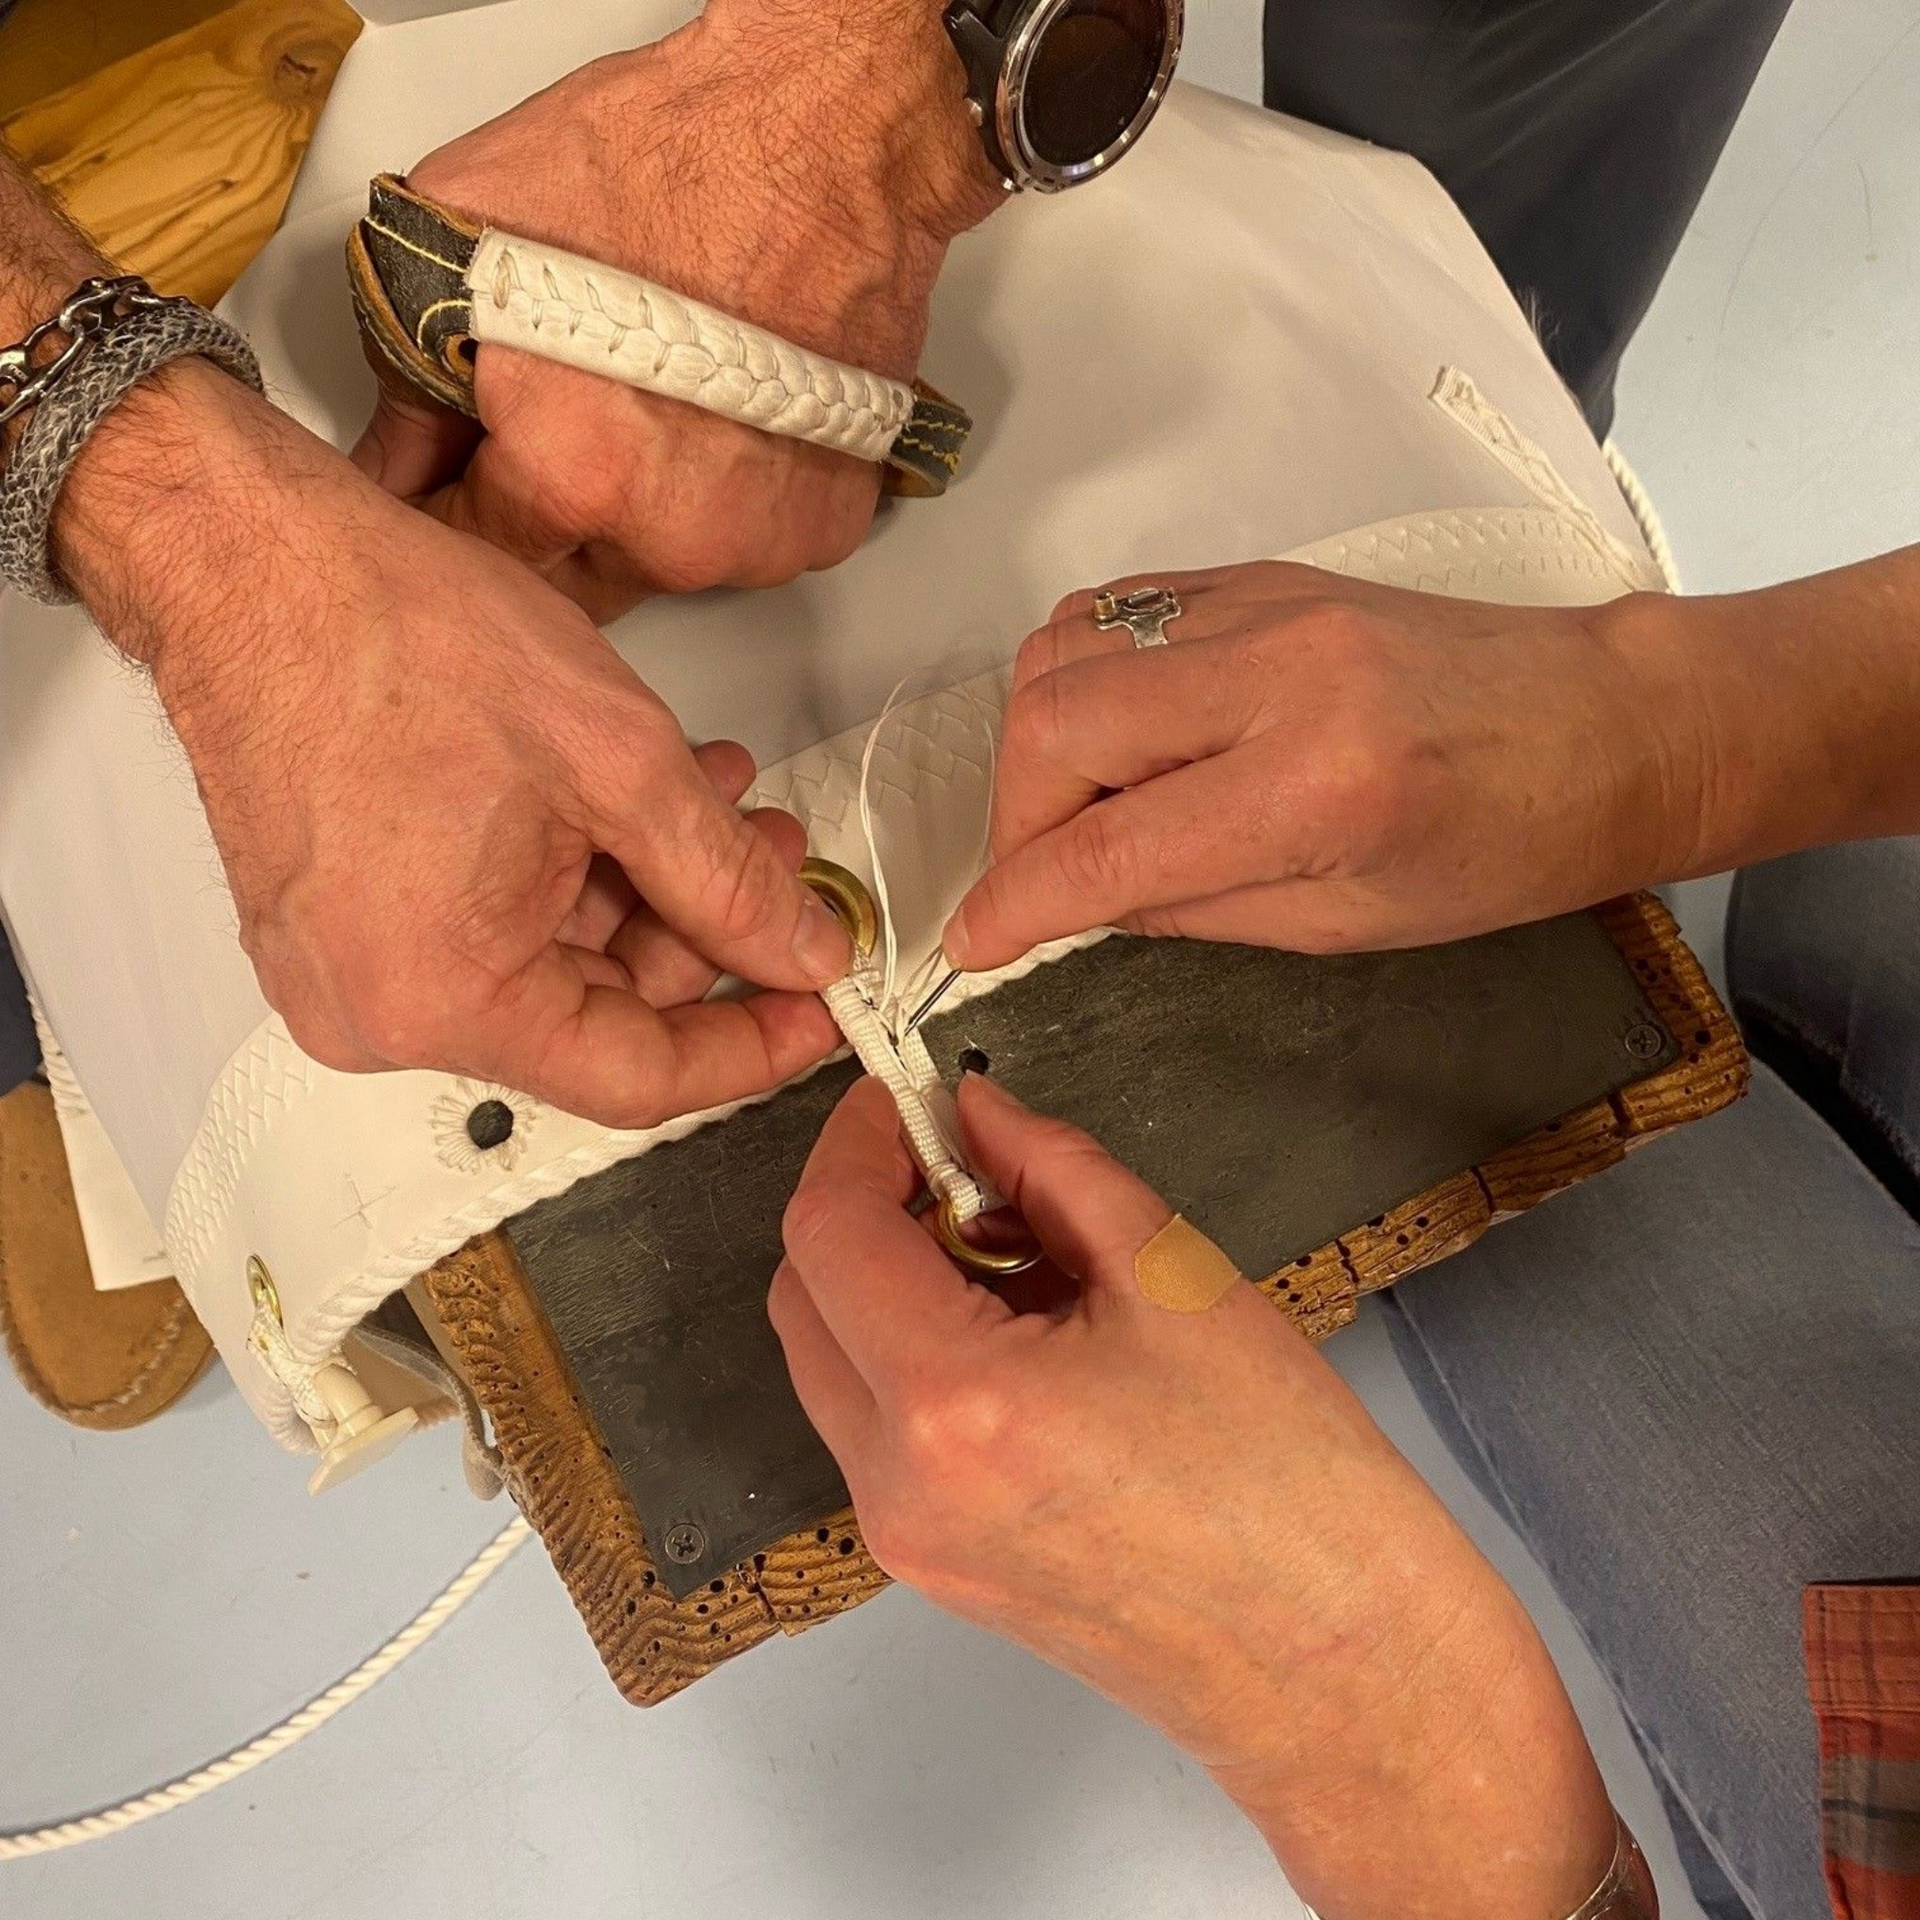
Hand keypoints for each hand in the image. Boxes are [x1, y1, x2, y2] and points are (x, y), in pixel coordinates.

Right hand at [56, 361, 844, 1124]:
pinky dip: (568, 873)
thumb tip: (800, 952)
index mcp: (444, 999)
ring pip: (549, 964)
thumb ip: (727, 880)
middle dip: (701, 935)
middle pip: (594, 1016)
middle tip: (776, 863)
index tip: (816, 1010)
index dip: (750, 1046)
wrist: (250, 559)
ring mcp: (350, 969)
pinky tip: (629, 801)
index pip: (638, 1078)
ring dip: (643, 887)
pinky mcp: (340, 922)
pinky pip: (485, 929)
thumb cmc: (394, 636)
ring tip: (714, 800)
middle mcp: (380, 1012)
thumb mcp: (619, 761)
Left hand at [354, 3, 1002, 619]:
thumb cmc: (672, 163)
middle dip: (545, 526)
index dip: (446, 509)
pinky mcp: (823, 527)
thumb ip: (410, 374)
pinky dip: (725, 500)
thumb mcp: (474, 234)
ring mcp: (759, 540)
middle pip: (570, 581)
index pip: (470, 554)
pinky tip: (717, 423)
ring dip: (642, 516)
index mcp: (573, 476)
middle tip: (550, 433)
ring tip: (648, 414)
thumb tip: (395, 454)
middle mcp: (673, 535)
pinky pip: (748, 544)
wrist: (827, 139)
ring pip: (662, 566)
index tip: (448, 482)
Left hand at [772, 1074, 1614, 1918]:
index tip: (902, 1099)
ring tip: (1022, 1258)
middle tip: (963, 1163)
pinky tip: (1027, 1336)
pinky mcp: (938, 1566)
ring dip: (892, 1283)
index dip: (858, 1142)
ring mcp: (910, 1539)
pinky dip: (918, 1356)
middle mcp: (901, 1484)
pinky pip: (881, 1428)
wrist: (1338, 1666)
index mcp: (954, 1403)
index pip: (829, 1232)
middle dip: (867, 1208)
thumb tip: (983, 1115)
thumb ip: (1054, 1170)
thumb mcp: (1173, 1275)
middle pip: (805, 1298)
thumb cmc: (1288, 1488)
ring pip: (836, 1364)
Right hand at [944, 562, 1709, 968]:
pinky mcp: (1262, 575)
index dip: (1012, 904)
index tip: (970, 943)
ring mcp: (1265, 604)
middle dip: (1013, 818)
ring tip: (1077, 808)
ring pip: (1066, 649)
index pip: (1104, 848)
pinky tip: (1111, 734)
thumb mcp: (1349, 925)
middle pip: (1055, 722)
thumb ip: (1193, 909)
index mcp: (1314, 787)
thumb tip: (1075, 901)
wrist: (1610, 724)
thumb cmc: (1506, 850)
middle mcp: (1275, 674)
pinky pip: (1116, 608)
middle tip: (1040, 877)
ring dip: (1037, 743)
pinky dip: (1081, 675)